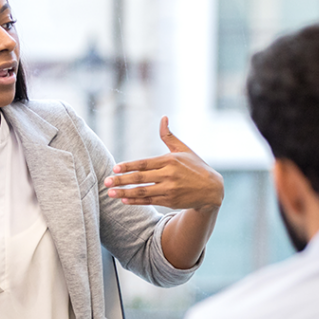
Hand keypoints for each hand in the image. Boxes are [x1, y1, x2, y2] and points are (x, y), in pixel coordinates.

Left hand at [104, 117, 223, 209]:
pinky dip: (136, 201)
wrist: (211, 189)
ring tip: (110, 193)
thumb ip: (169, 135)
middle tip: (107, 182)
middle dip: (121, 180)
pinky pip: (149, 201)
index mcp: (170, 160)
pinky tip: (124, 200)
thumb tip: (163, 117)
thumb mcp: (183, 149)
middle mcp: (169, 175)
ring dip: (125, 193)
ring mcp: (169, 189)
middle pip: (140, 178)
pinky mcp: (170, 201)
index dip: (128, 166)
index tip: (115, 168)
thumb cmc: (195, 166)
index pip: (144, 163)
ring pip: (142, 191)